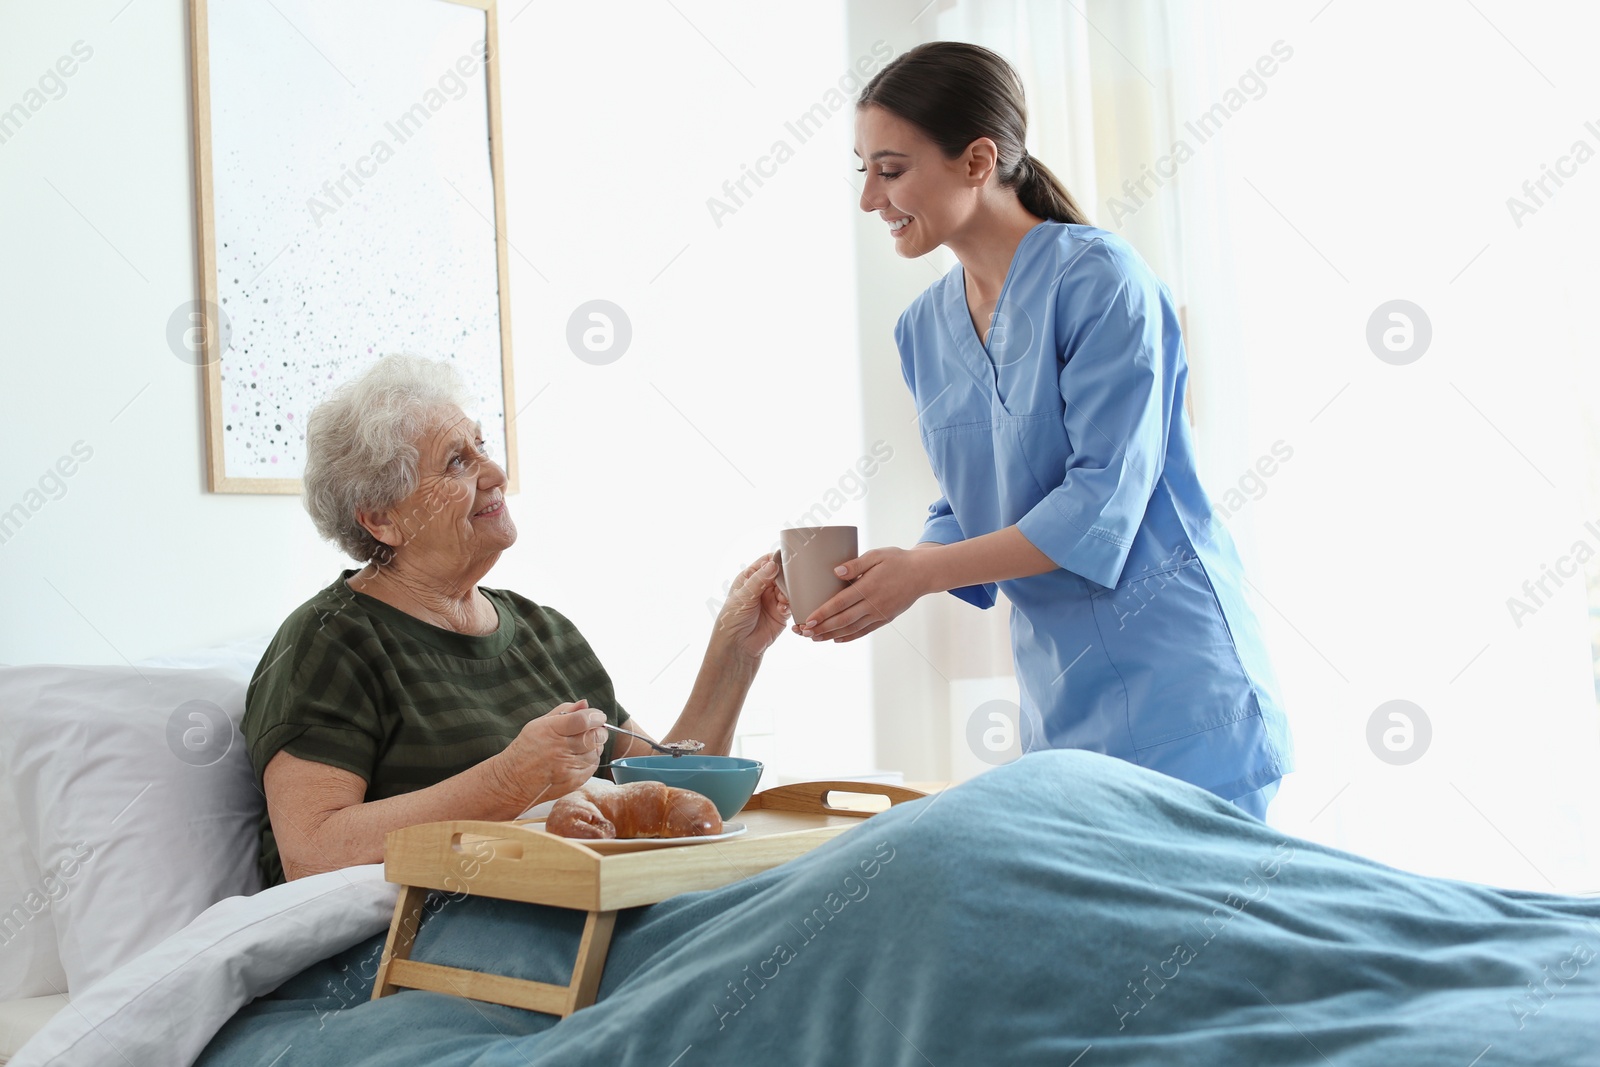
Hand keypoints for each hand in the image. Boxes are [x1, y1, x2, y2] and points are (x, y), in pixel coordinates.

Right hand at [493, 699, 607, 807]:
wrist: (512, 781)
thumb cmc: (525, 750)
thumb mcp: (539, 724)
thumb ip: (564, 711)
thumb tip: (585, 704)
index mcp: (550, 730)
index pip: (582, 720)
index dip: (596, 716)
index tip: (598, 716)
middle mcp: (559, 750)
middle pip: (594, 736)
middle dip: (599, 730)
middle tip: (593, 729)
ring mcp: (567, 768)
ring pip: (596, 752)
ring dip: (594, 746)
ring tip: (581, 745)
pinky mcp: (573, 782)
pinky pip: (593, 766)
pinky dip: (590, 760)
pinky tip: (578, 757)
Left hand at [713, 551, 789, 659]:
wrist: (737, 648)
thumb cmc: (732, 621)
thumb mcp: (743, 597)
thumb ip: (759, 580)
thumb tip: (773, 564)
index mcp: (749, 578)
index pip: (766, 562)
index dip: (776, 560)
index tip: (786, 560)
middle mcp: (762, 587)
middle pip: (780, 574)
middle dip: (785, 577)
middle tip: (787, 582)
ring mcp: (772, 600)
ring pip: (787, 588)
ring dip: (787, 592)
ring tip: (782, 600)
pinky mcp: (781, 614)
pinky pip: (791, 604)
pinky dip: (789, 604)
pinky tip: (782, 609)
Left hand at [798, 547, 928, 642]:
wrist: (923, 573)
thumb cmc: (898, 560)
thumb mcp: (877, 555)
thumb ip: (856, 563)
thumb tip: (836, 572)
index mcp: (869, 587)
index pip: (840, 603)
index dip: (822, 613)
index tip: (807, 620)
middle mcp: (873, 604)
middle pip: (843, 620)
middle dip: (822, 628)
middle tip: (804, 633)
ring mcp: (880, 614)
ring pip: (852, 628)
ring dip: (832, 635)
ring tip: (815, 638)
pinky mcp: (885, 619)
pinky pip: (865, 631)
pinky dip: (850, 636)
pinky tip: (837, 639)